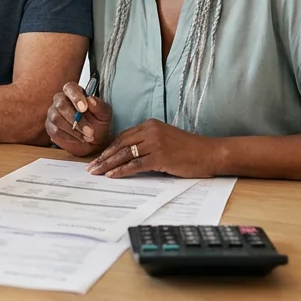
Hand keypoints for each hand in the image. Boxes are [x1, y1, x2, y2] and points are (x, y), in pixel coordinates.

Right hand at [44, 81, 111, 156]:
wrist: (94, 140)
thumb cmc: (98, 123)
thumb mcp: (104, 115)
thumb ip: (100, 106)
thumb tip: (91, 100)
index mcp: (75, 92)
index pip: (70, 88)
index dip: (75, 97)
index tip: (84, 108)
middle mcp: (61, 100)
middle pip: (61, 105)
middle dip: (75, 119)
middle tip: (90, 131)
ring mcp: (53, 113)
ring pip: (57, 119)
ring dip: (73, 130)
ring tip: (87, 137)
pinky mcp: (51, 127)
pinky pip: (56, 131)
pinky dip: (69, 137)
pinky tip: (80, 139)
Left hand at [87, 119, 216, 178]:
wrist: (209, 153)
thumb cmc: (189, 149)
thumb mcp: (166, 139)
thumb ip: (148, 142)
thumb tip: (128, 155)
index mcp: (150, 124)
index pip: (123, 136)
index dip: (108, 148)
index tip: (98, 158)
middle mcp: (151, 131)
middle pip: (120, 144)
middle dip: (103, 157)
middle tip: (91, 167)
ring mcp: (156, 143)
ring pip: (125, 154)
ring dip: (108, 165)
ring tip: (97, 173)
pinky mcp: (161, 157)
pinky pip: (136, 164)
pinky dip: (122, 170)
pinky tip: (112, 175)